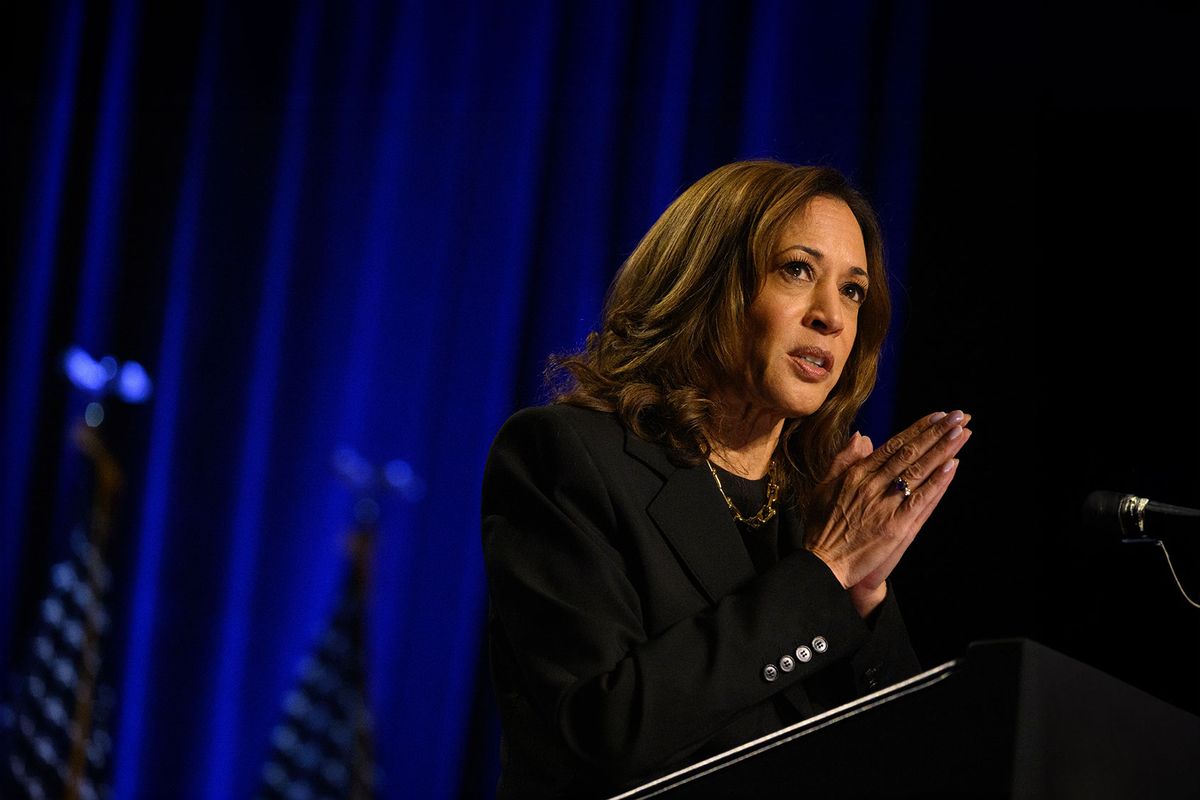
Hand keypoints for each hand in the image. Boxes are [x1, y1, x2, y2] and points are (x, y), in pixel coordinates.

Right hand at [805, 411, 971, 593]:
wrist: (823, 563)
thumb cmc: (822, 527)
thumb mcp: (823, 487)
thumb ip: (843, 460)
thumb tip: (862, 437)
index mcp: (856, 475)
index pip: (893, 446)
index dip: (917, 429)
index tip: (937, 416)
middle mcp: (872, 486)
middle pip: (910, 453)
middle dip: (936, 433)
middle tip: (959, 416)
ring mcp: (885, 506)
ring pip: (918, 471)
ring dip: (943, 450)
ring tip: (962, 432)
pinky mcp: (895, 527)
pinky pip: (921, 500)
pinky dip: (937, 482)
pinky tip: (952, 466)